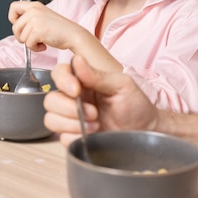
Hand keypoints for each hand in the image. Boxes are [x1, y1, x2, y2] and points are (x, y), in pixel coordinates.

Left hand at [8, 0, 87, 51]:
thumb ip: (30, 18)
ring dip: (30, 43)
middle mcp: (33, 10)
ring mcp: (35, 20)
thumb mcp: (43, 16)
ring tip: (42, 40)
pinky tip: (44, 45)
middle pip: (15, 27)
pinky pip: (28, 44)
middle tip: (33, 38)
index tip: (21, 26)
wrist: (73, 35)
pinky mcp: (37, 31)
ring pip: (21, 37)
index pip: (13, 7)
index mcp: (34, 5)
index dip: (13, 18)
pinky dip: (35, 48)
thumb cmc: (60, 29)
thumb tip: (17, 26)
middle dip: (22, 37)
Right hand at [43, 55, 157, 145]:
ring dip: (71, 123)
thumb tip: (77, 60)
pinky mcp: (74, 136)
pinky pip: (61, 138)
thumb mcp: (121, 85)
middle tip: (93, 113)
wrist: (146, 131)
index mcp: (84, 81)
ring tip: (96, 125)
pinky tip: (92, 135)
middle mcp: (74, 98)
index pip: (59, 73)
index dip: (63, 81)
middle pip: (50, 99)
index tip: (77, 90)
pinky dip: (75, 137)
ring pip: (50, 119)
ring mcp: (72, 118)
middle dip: (69, 108)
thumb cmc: (136, 105)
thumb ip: (97, 75)